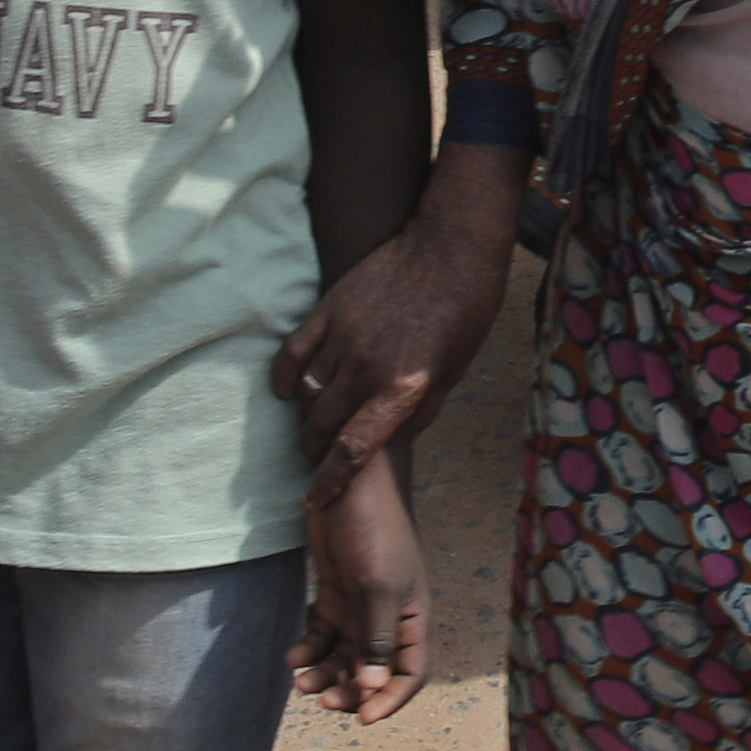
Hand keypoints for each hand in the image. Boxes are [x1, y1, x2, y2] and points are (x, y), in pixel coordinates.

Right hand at [281, 208, 511, 460]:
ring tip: (313, 423)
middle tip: (319, 456)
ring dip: (305, 417)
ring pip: (306, 394)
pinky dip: (286, 378)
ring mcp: (343, 337)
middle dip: (315, 451)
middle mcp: (367, 368)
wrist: (451, 250)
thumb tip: (393, 439)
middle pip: (320, 427)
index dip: (328, 482)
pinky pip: (293, 354)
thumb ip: (420, 410)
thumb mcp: (454, 372)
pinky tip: (289, 390)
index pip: (351, 451)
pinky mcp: (328, 310)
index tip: (315, 500)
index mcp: (403, 389)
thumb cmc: (464, 313)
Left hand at [299, 455, 430, 720]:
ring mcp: (359, 607)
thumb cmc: (374, 529)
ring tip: (300, 681)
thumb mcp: (377, 587)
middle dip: (349, 691)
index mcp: (412, 618)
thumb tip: (370, 690)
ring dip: (324, 674)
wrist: (350, 481)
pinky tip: (292, 658)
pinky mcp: (333, 594)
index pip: (411, 674)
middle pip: (372, 672)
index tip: (361, 719)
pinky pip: (321, 635)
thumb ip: (375, 640)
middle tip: (321, 698)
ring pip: (343, 657)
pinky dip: (308, 650)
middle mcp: (389, 617)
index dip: (389, 700)